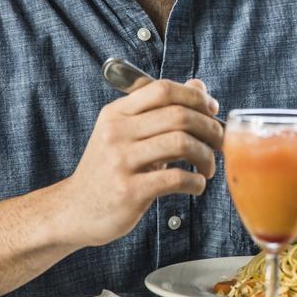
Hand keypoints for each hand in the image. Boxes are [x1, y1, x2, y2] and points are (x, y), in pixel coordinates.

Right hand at [58, 78, 222, 246]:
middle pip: (178, 115)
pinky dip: (196, 182)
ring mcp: (121, 161)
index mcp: (116, 113)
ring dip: (206, 155)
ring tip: (209, 167)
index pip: (162, 89)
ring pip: (181, 143)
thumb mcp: (127, 133)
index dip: (195, 96)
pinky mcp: (128, 191)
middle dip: (210, 128)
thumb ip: (162, 109)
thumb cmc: (109, 170)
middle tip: (220, 142)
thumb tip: (200, 86)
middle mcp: (116, 132)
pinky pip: (176, 179)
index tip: (212, 111)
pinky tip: (197, 186)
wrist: (75, 211)